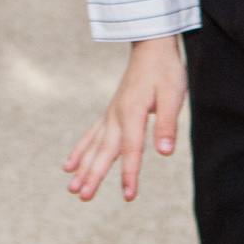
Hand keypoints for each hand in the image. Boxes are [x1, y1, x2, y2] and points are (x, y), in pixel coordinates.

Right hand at [63, 36, 185, 200]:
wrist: (152, 47)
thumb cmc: (165, 71)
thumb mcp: (173, 94)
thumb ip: (167, 124)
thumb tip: (164, 152)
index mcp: (132, 113)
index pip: (131, 150)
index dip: (129, 174)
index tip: (128, 196)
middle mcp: (116, 116)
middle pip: (105, 151)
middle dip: (94, 175)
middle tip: (83, 197)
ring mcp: (111, 115)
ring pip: (94, 146)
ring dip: (83, 167)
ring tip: (71, 188)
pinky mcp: (111, 113)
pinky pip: (91, 135)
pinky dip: (80, 150)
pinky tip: (69, 165)